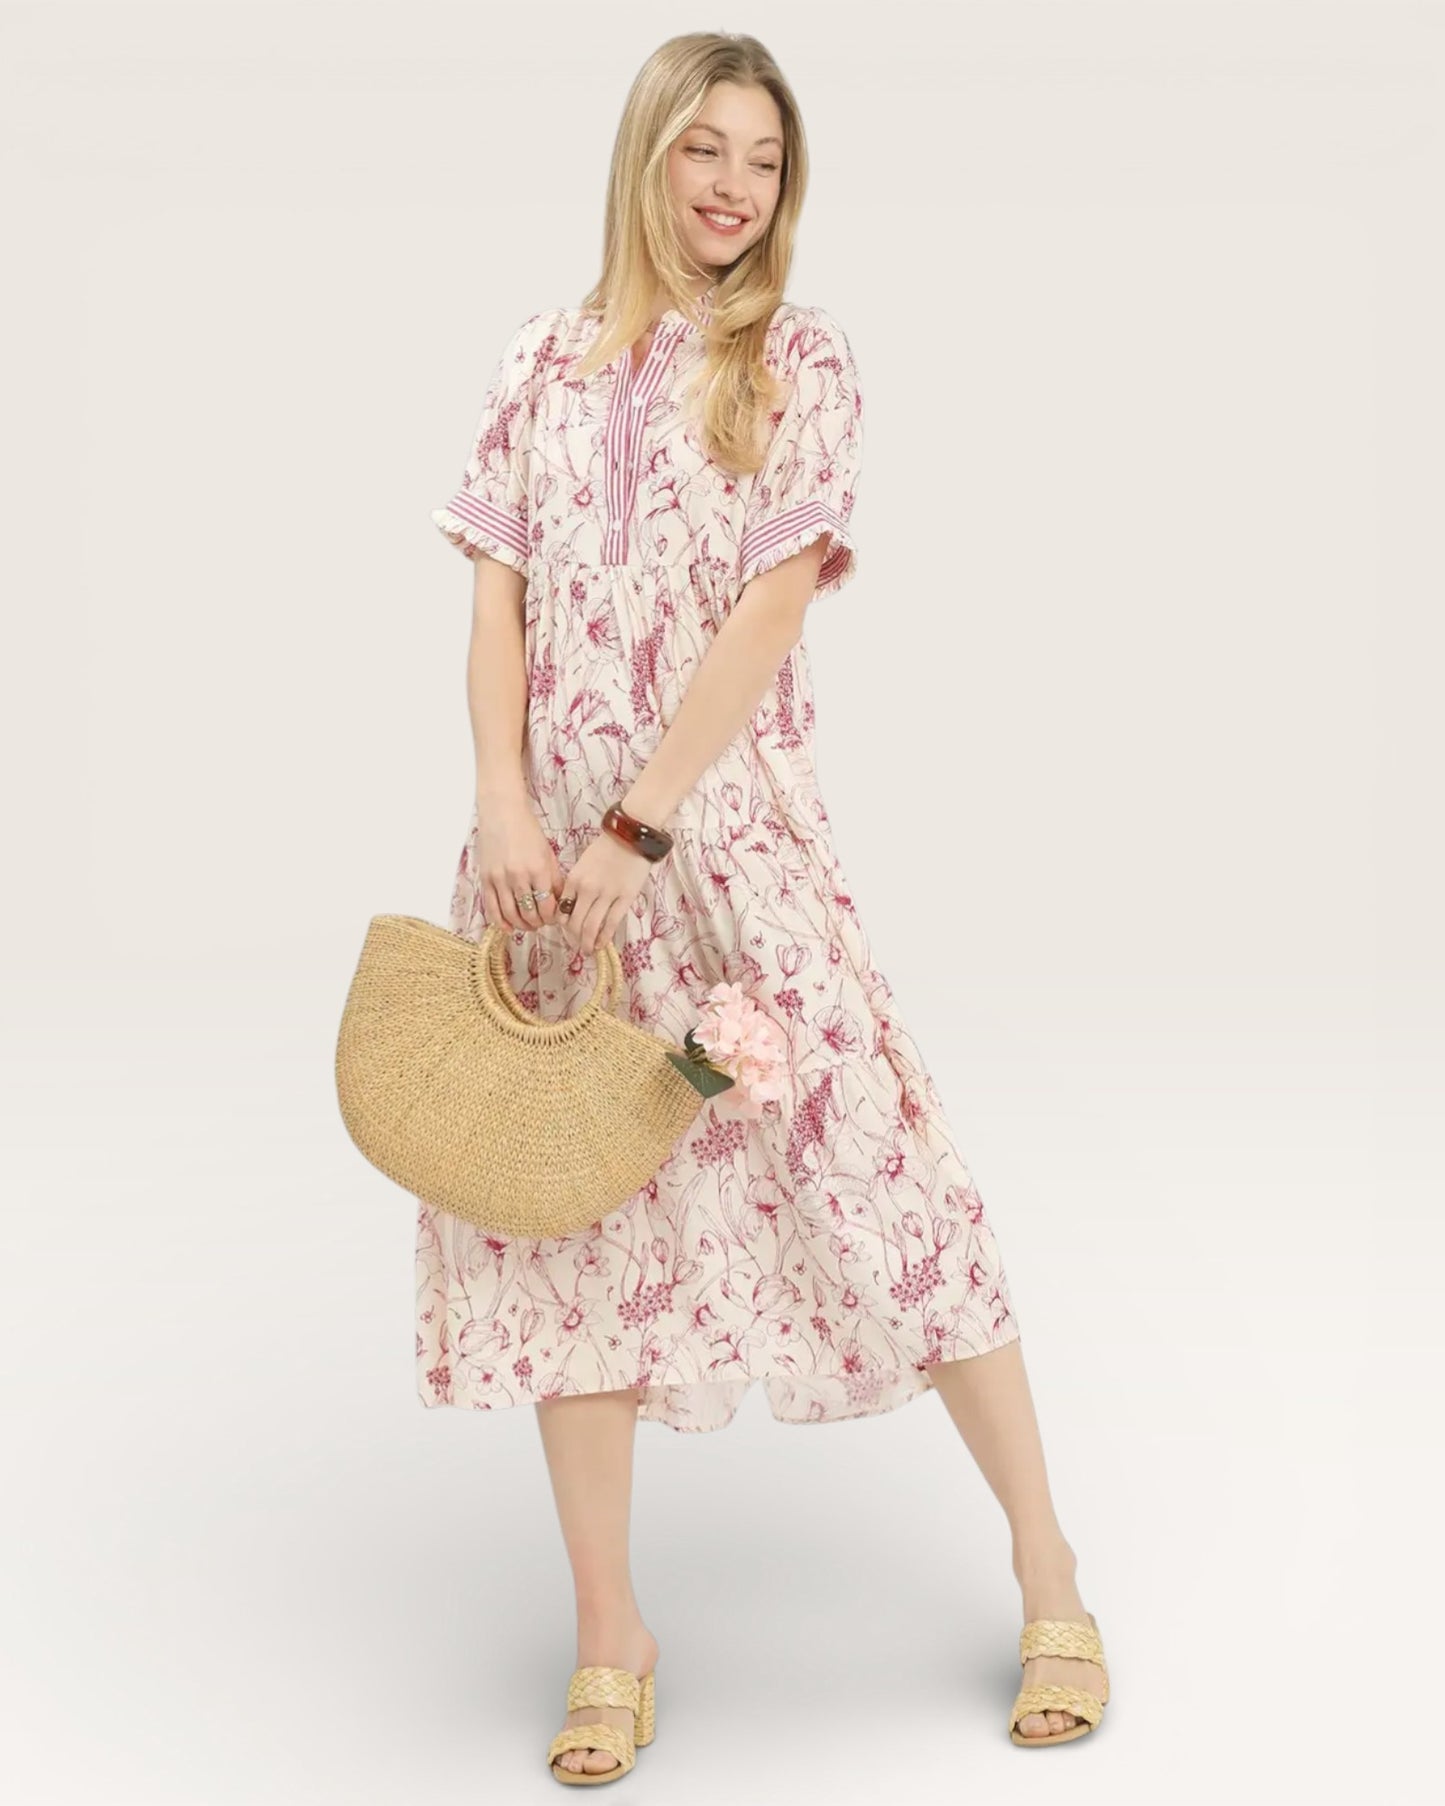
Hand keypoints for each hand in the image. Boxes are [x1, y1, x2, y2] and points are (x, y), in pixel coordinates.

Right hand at [476, 795, 566, 933]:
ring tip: (528, 925)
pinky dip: (501, 922)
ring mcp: (500, 879)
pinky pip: (492, 908)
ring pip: (511, 914)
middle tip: (541, 923)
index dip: (552, 918)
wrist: (502, 813)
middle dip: (538, 923)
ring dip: (521, 925)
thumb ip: (554, 879)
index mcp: (539, 869)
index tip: (554, 918)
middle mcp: (519, 876)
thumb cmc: (528, 831)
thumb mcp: (548, 854)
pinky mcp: (485, 879)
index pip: (548, 906)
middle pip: (530, 913)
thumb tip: (560, 903)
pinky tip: (508, 927)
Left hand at [557, 828, 656, 954]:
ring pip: (592, 927)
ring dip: (588, 942)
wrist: (630, 836)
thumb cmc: (606, 848)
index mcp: (574, 879)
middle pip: (575, 923)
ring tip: (588, 950)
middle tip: (577, 946)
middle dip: (574, 938)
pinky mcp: (625, 898)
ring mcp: (606, 895)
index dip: (563, 925)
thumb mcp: (583, 864)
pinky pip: (611, 923)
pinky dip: (604, 937)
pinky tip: (602, 945)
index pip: (562, 910)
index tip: (567, 931)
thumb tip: (573, 906)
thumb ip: (577, 884)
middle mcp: (587, 889)